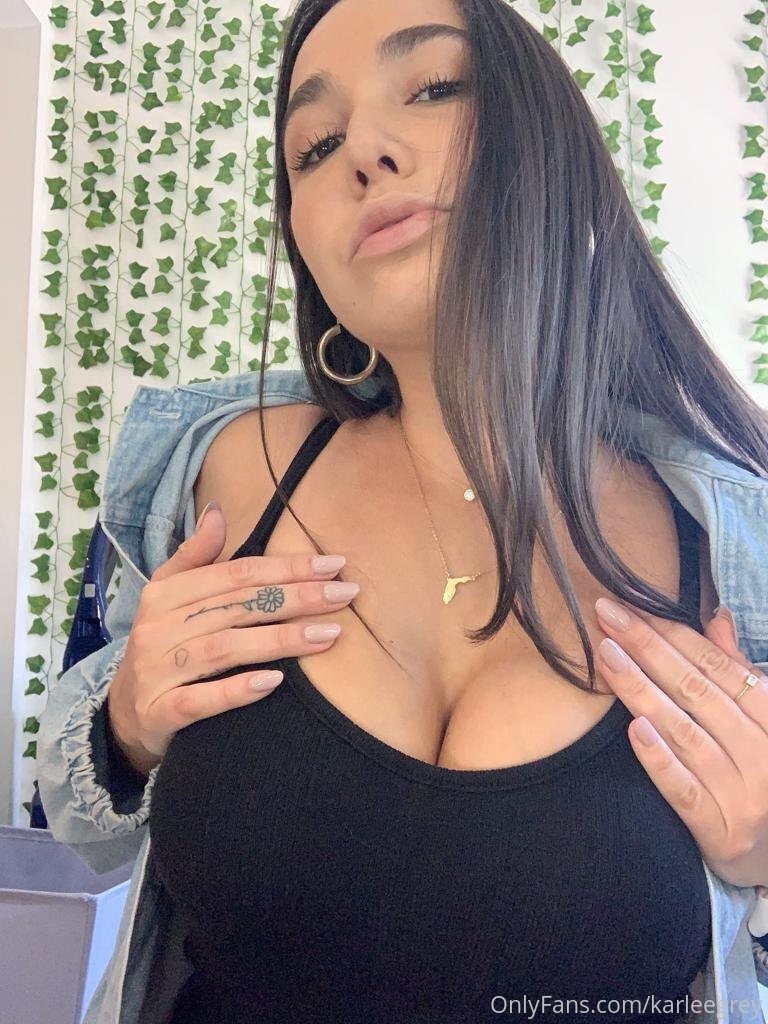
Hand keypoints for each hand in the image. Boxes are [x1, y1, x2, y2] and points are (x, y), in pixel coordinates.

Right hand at [107, 501, 357, 764]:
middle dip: (297, 598)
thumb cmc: (162, 645)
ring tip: (329, 634)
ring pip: (224, 648)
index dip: (286, 567)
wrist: (125, 714)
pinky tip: (274, 682)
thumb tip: (217, 511)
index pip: (236, 574)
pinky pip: (200, 699)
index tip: (334, 565)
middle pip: (238, 606)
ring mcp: (158, 671)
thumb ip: (195, 556)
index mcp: (166, 593)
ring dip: (280, 641)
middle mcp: (159, 627)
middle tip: (345, 594)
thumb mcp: (169, 596)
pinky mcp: (160, 712)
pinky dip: (236, 690)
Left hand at [593, 596, 767, 887]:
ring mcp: (743, 795)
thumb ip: (737, 670)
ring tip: (606, 657)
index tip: (630, 606)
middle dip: (647, 648)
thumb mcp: (761, 720)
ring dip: (641, 691)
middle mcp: (761, 754)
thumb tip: (717, 616)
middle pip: (695, 692)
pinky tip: (634, 729)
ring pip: (685, 733)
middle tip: (606, 615)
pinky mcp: (721, 832)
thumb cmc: (761, 773)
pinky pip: (685, 791)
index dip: (671, 632)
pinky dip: (660, 759)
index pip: (716, 666)